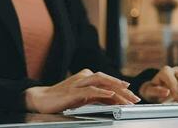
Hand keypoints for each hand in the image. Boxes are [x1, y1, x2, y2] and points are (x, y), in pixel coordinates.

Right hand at [25, 69, 140, 113]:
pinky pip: (90, 90)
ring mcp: (78, 83)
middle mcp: (84, 77)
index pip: (107, 82)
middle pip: (107, 80)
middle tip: (135, 98)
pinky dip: (102, 92)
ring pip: (101, 82)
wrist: (41, 99)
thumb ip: (96, 96)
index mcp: (86, 77)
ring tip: (128, 95)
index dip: (120, 88)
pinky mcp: (73, 91)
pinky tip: (111, 95)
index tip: (132, 96)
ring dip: (116, 89)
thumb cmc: (62, 98)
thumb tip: (114, 100)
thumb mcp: (82, 97)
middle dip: (122, 89)